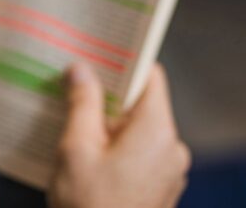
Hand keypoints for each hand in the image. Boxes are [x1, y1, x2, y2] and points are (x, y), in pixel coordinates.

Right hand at [49, 63, 189, 207]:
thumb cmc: (89, 207)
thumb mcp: (76, 149)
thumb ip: (82, 103)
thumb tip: (82, 70)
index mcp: (157, 131)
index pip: (151, 77)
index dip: (125, 62)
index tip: (98, 53)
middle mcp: (172, 149)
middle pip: (142, 105)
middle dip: (108, 95)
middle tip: (75, 85)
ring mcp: (169, 173)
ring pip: (138, 131)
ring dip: (109, 124)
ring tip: (74, 120)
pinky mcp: (160, 191)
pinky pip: (140, 155)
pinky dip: (116, 148)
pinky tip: (86, 152)